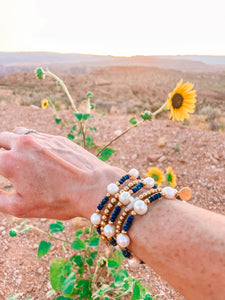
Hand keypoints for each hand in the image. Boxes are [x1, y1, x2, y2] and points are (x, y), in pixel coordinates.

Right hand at [0, 128, 124, 219]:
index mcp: (10, 161)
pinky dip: (33, 143)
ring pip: (19, 133)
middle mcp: (24, 144)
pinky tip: (40, 156)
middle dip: (0, 151)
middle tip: (5, 163)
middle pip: (0, 139)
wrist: (92, 187)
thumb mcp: (21, 207)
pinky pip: (38, 136)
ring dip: (14, 142)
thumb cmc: (58, 200)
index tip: (3, 175)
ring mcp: (42, 138)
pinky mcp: (57, 138)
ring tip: (19, 157)